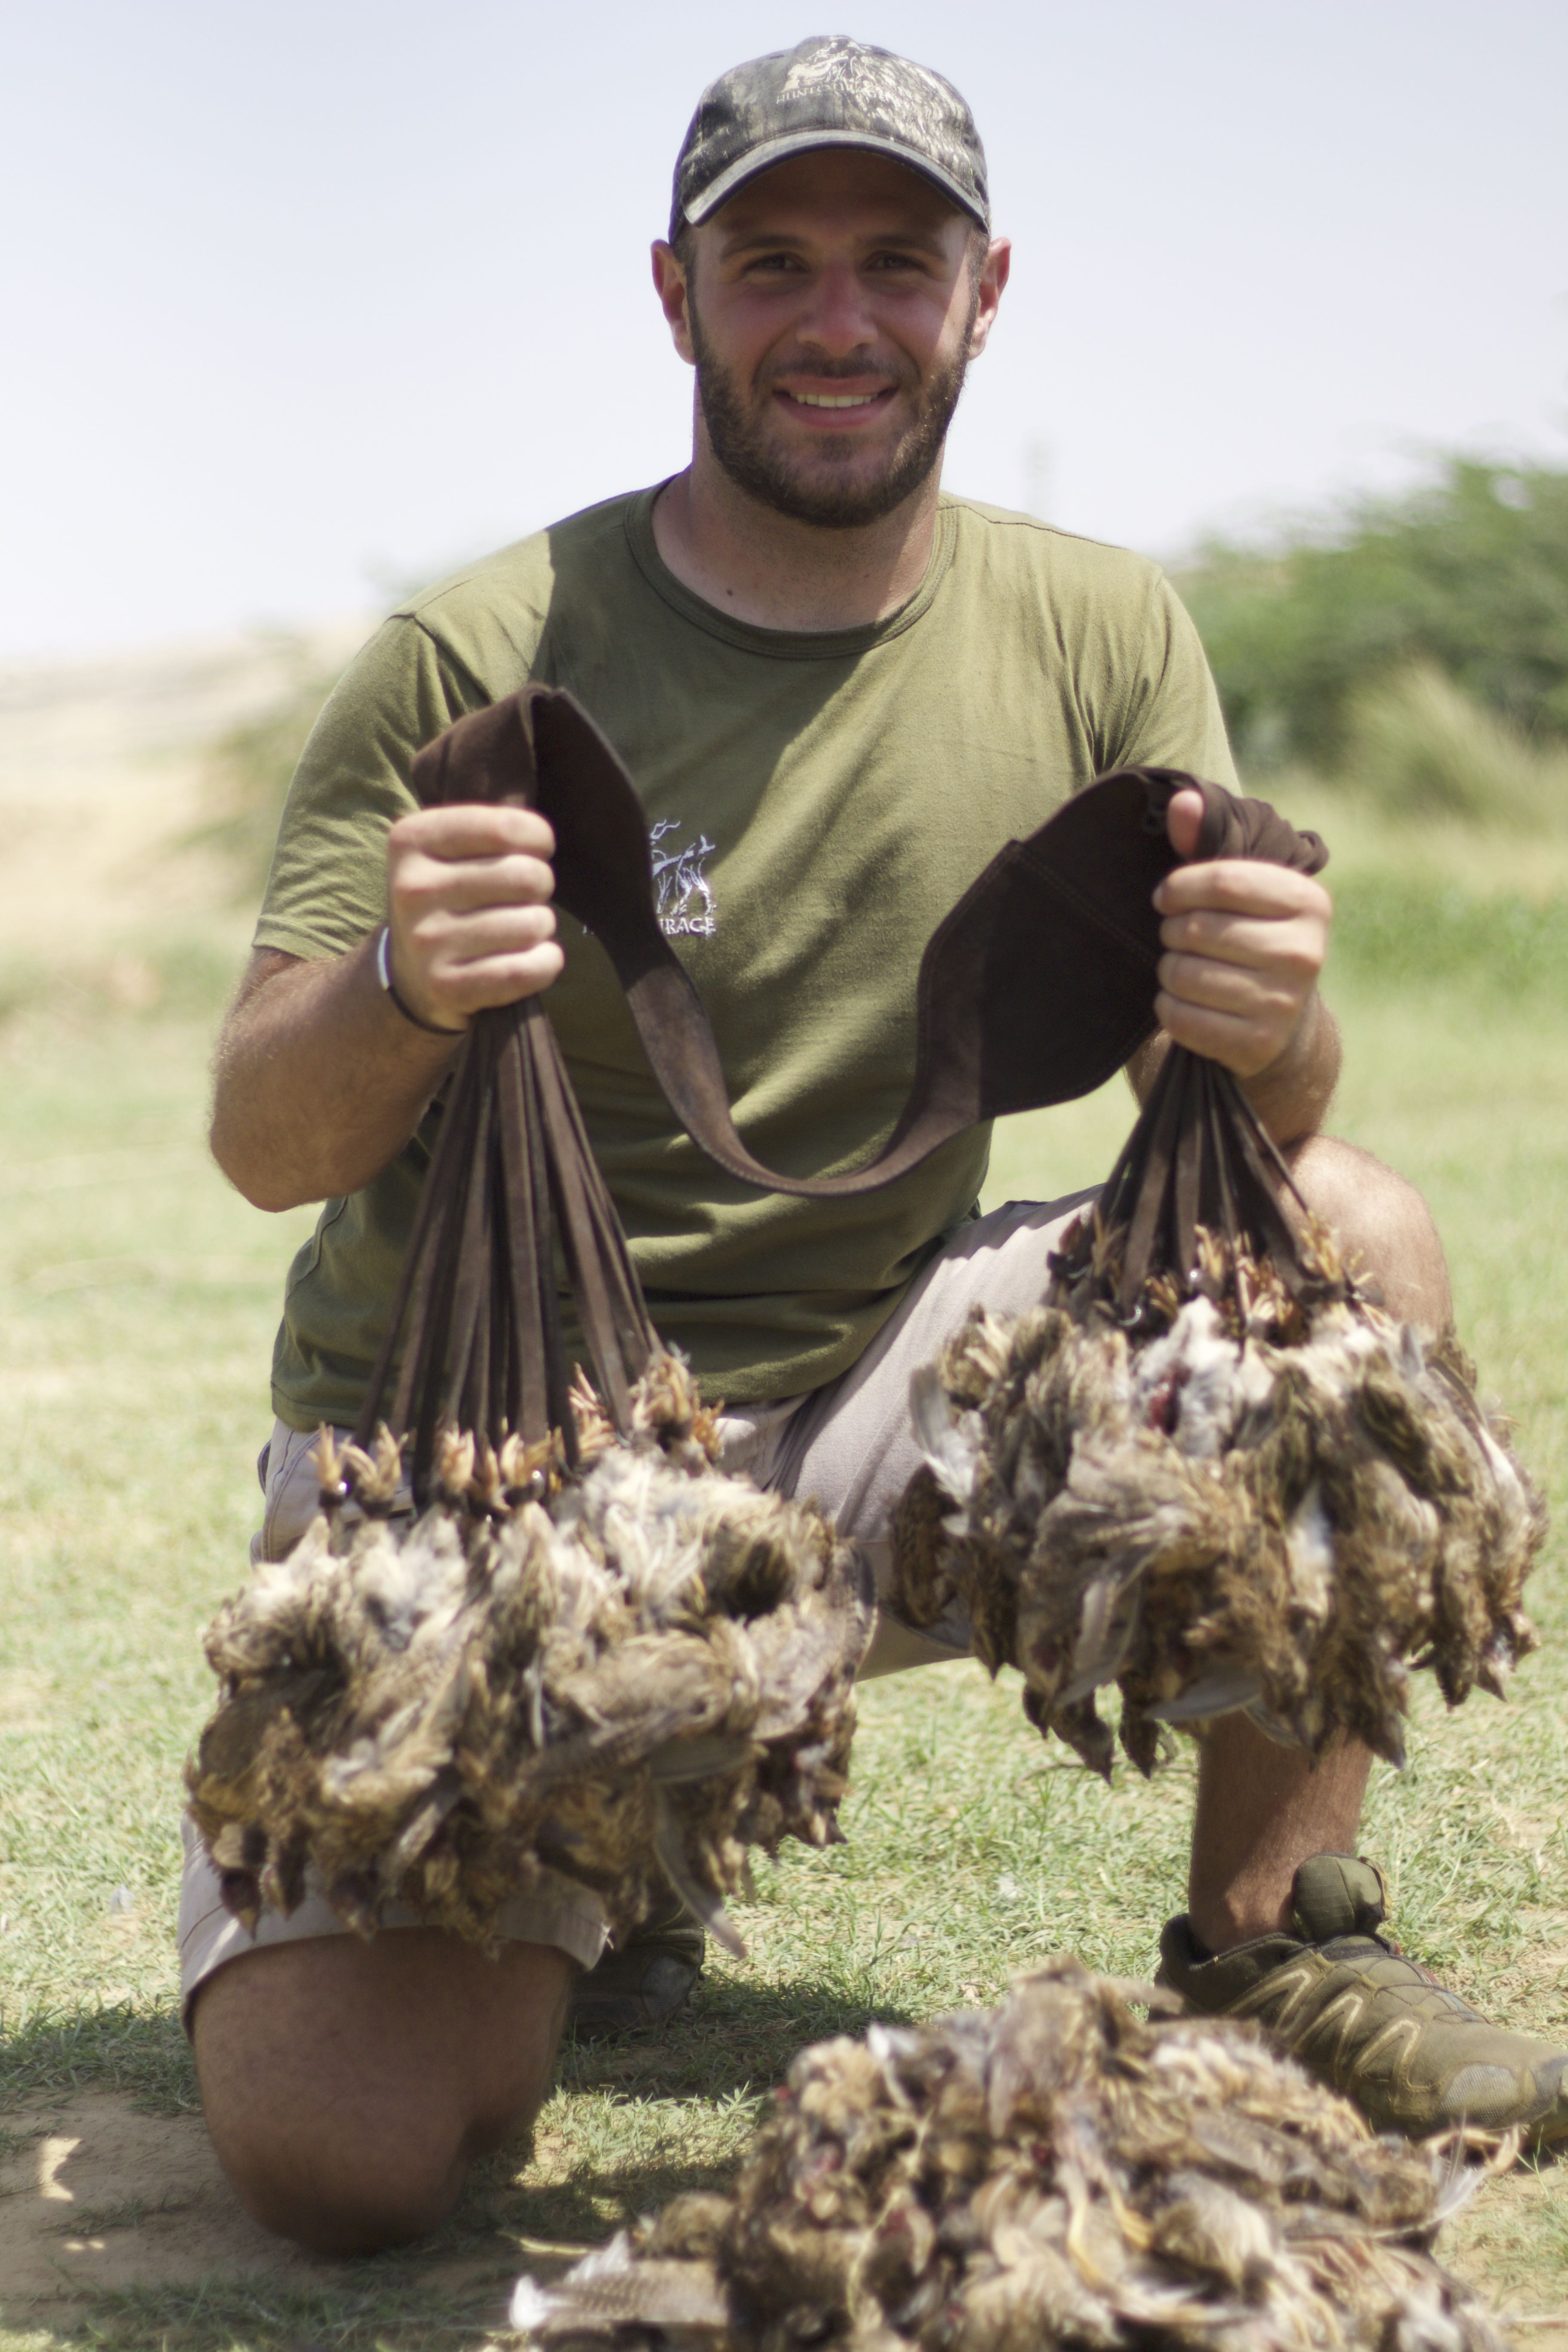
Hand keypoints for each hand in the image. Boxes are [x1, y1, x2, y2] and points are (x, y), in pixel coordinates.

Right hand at [384, 803, 562, 1030]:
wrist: (409, 972)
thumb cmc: (449, 898)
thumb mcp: (449, 849)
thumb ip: (493, 830)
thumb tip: (541, 839)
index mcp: (412, 840)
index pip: (504, 827)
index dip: (538, 839)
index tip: (535, 851)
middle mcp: (413, 889)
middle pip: (527, 876)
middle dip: (540, 886)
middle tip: (524, 897)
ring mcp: (426, 941)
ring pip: (532, 924)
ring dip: (542, 927)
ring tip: (520, 929)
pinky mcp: (446, 986)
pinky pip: (525, 971)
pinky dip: (546, 963)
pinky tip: (536, 958)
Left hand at [1152, 788, 1330, 1077]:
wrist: (1279, 1021)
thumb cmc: (1247, 937)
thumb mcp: (1236, 890)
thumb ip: (1204, 843)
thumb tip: (1181, 800)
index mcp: (1309, 901)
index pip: (1223, 879)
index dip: (1179, 886)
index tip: (1165, 896)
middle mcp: (1306, 952)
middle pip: (1199, 929)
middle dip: (1172, 932)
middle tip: (1178, 938)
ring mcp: (1285, 1003)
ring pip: (1185, 974)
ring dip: (1168, 971)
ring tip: (1183, 969)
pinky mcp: (1259, 1044)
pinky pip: (1182, 1018)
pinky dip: (1168, 1008)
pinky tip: (1185, 1001)